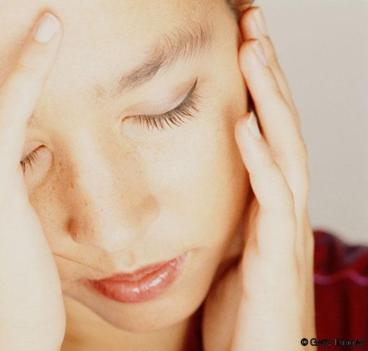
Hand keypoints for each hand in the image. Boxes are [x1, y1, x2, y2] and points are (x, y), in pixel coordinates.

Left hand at [202, 7, 315, 350]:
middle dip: (268, 73)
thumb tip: (180, 185)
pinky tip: (247, 125)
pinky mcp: (275, 258)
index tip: (238, 40)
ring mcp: (283, 231)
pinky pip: (272, 201)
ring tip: (254, 52)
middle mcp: (281, 209)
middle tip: (252, 22)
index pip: (264, 130)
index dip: (256, 85)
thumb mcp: (221, 253)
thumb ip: (214, 214)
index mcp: (265, 205)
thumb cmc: (235, 315)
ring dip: (270, 100)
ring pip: (284, 151)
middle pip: (280, 126)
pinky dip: (261, 160)